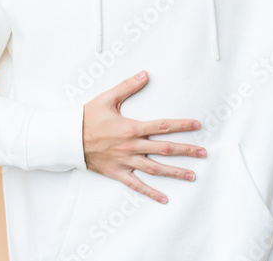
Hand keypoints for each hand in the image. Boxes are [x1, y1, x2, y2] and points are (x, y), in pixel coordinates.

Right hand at [82, 71, 206, 203]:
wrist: (68, 139)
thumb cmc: (87, 117)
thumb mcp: (107, 98)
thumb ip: (127, 86)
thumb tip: (144, 74)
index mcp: (131, 128)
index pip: (162, 126)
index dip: (181, 125)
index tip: (197, 125)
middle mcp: (131, 146)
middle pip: (165, 149)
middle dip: (186, 150)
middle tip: (203, 153)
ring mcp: (125, 161)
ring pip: (155, 169)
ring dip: (175, 172)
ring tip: (192, 175)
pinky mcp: (118, 173)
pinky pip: (137, 185)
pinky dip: (151, 193)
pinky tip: (164, 198)